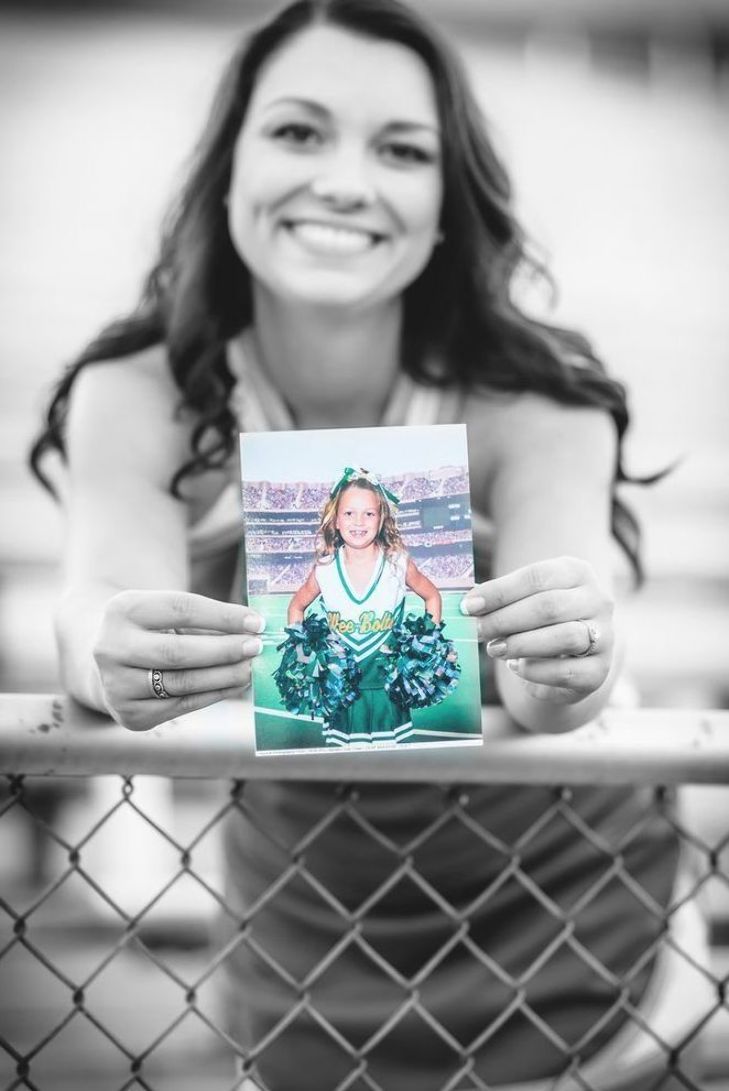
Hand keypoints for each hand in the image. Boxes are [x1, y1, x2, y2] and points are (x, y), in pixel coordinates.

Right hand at [93, 590, 264, 730]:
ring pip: (182, 683)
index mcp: (123, 610)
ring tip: (251, 668)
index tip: (256, 622)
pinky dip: (214, 695)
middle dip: (224, 650)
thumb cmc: (152, 630)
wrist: (110, 662)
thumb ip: (204, 620)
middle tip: (257, 647)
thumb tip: (254, 630)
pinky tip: (235, 685)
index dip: (222, 616)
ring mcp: (117, 685)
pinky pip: (182, 706)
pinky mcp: (130, 715)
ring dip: (224, 676)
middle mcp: (111, 648)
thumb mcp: (165, 613)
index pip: (181, 609)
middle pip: (178, 651)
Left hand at [460, 556, 613, 704]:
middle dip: (506, 619)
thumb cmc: (539, 622)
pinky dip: (535, 670)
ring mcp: (605, 636)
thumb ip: (501, 600)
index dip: (499, 592)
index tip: (469, 606)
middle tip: (477, 630)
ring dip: (520, 644)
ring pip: (563, 637)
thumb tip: (468, 603)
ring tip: (494, 649)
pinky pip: (565, 670)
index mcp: (577, 572)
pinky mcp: (599, 670)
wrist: (568, 661)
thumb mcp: (524, 602)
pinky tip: (516, 666)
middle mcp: (598, 600)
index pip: (536, 576)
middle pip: (548, 606)